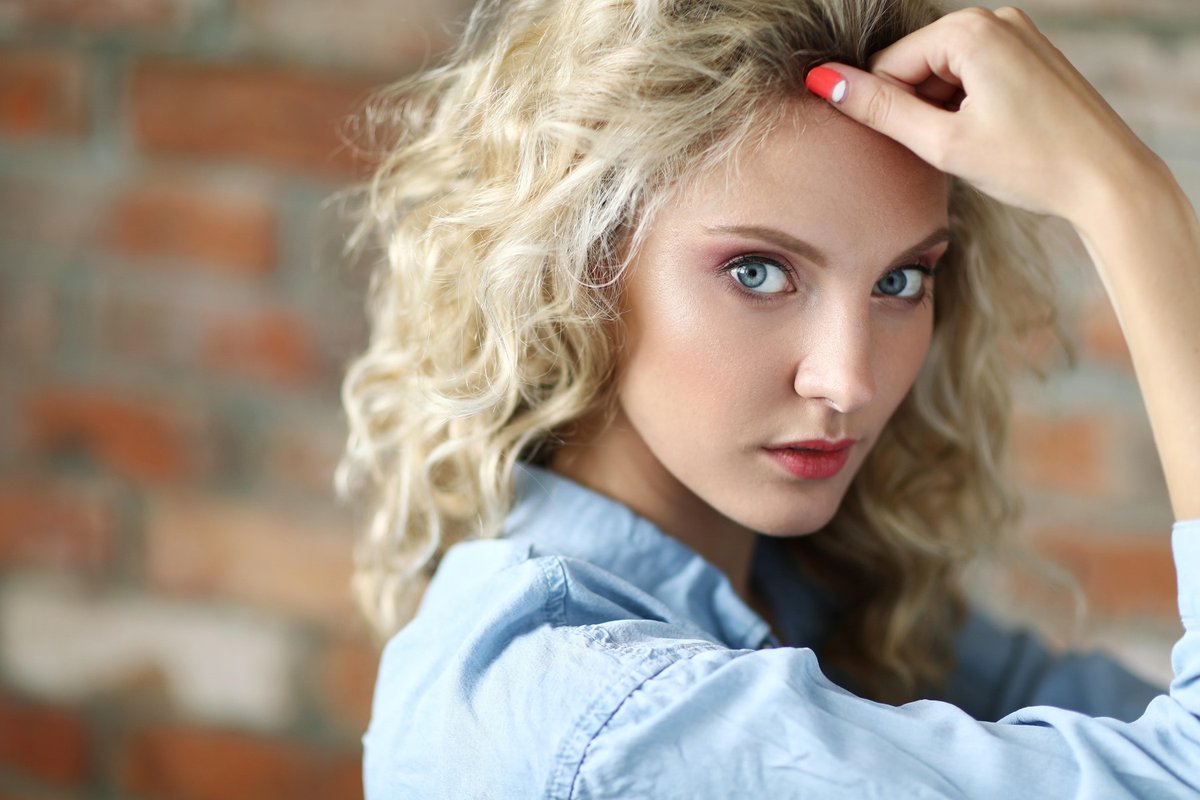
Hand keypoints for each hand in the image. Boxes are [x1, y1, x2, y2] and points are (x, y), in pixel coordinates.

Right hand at [804, 6, 1165, 224]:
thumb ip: (880, 110)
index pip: (889, 66)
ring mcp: (1017, 33)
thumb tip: (825, 81)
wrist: (1107, 179)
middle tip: (951, 150)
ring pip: (942, 73)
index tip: (917, 148)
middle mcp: (995, 18)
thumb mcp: (943, 143)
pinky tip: (992, 136)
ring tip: (976, 146)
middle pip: (915, 65)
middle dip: (918, 109)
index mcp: (971, 30)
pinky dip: (966, 106)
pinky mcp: (1029, 53)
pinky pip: (972, 74)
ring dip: (941, 111)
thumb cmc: (1030, 163)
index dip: (890, 113)